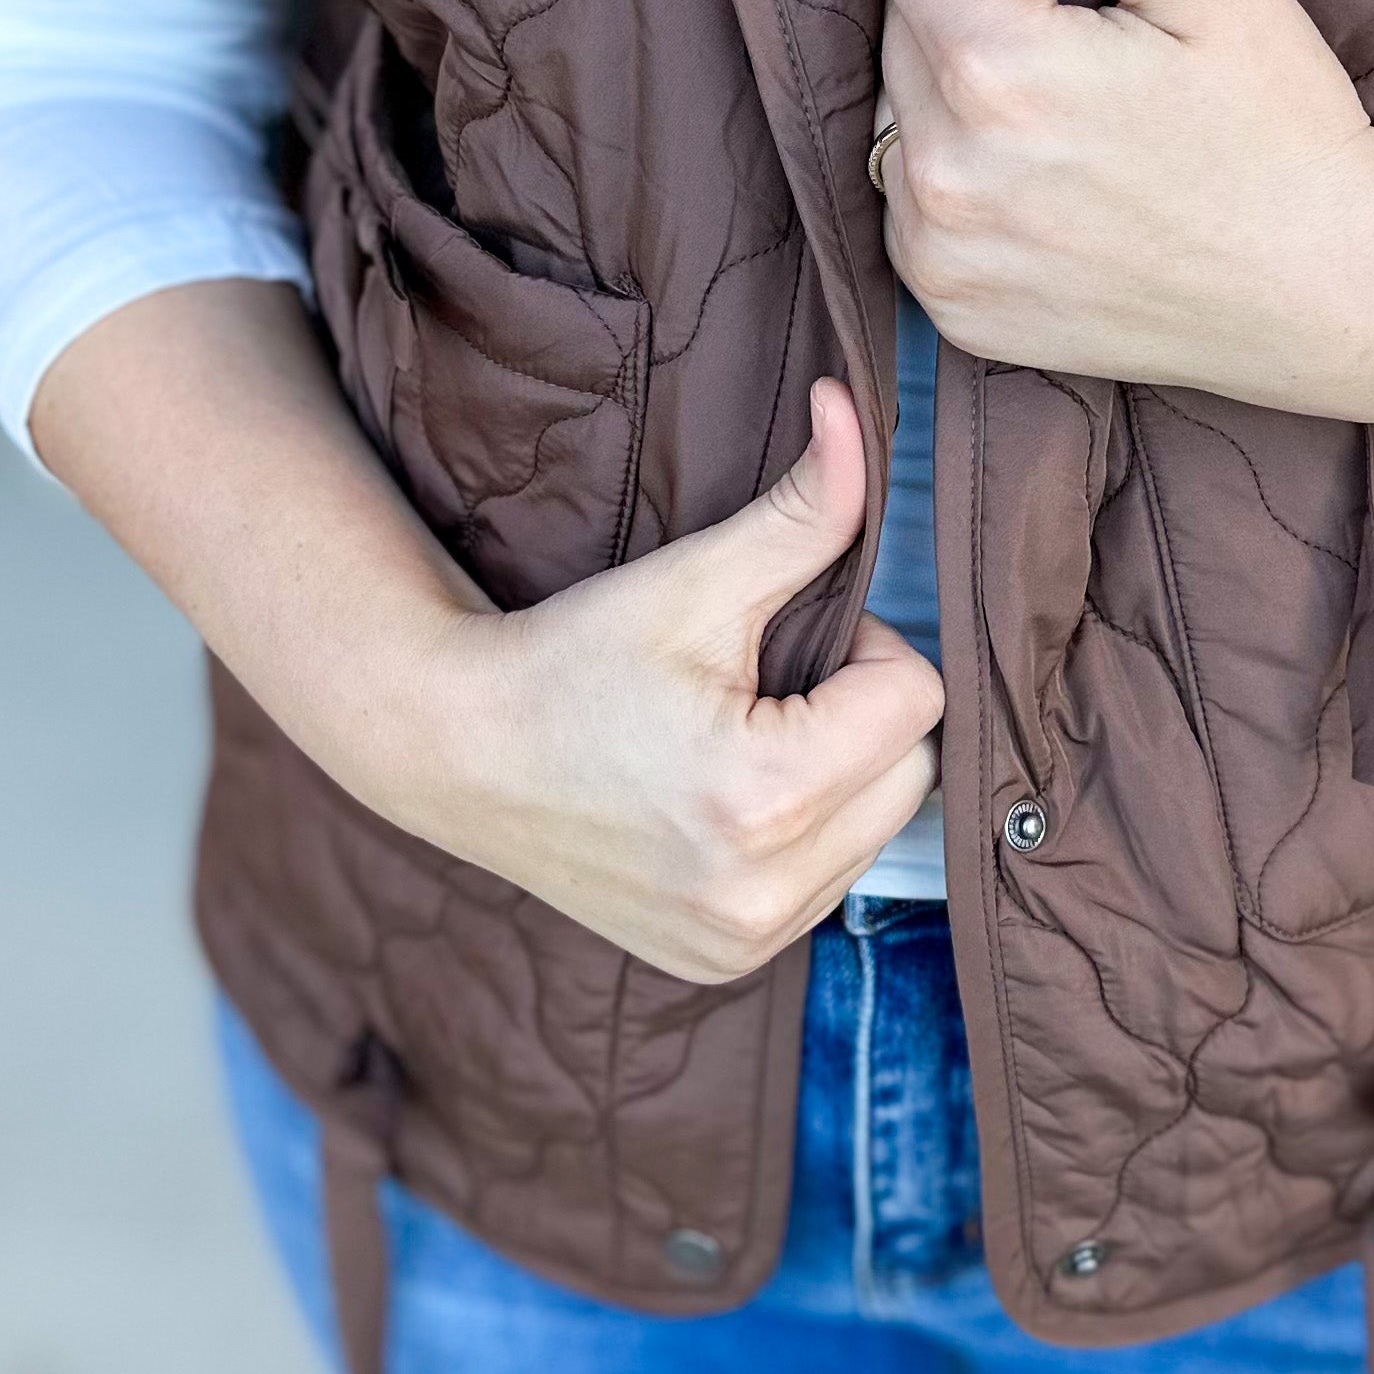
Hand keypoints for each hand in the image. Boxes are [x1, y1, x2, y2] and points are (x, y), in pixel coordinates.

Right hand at [36, 286, 940, 991]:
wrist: (457, 753)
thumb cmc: (570, 657)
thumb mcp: (690, 580)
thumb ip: (801, 509)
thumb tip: (860, 410)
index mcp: (763, 793)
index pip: (916, 696)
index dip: (858, 650)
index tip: (773, 644)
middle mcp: (759, 891)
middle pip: (913, 771)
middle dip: (859, 716)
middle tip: (757, 690)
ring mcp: (742, 941)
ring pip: (881, 830)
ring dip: (840, 779)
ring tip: (738, 744)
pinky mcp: (725, 962)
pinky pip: (830, 883)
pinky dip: (804, 837)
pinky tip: (723, 804)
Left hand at [872, 0, 1373, 411]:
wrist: (1331, 293)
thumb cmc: (1281, 123)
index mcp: (995, 67)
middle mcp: (945, 170)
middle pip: (896, 26)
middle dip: (970, 16)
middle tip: (1086, 56)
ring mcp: (942, 254)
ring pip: (895, 117)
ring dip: (956, 102)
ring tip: (1074, 128)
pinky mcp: (954, 311)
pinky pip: (910, 209)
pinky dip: (962, 187)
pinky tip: (1054, 194)